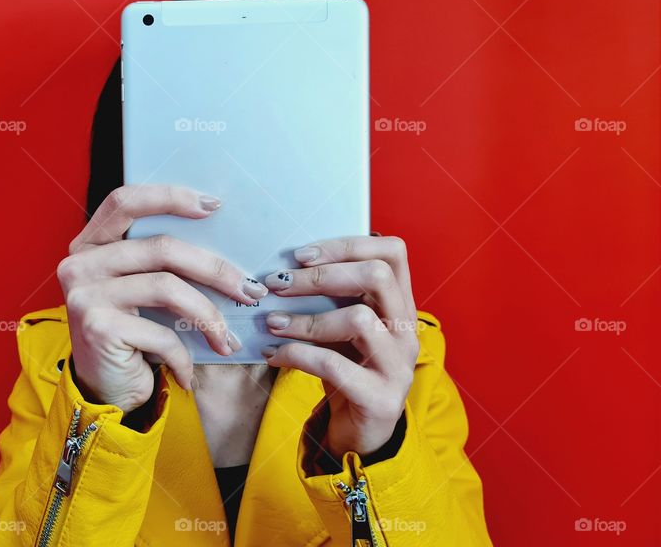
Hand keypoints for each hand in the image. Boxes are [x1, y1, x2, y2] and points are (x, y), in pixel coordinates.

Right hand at [57, 184, 267, 412]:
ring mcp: (85, 295)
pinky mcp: (97, 328)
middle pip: (161, 248)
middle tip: (250, 290)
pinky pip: (162, 332)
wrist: (102, 394)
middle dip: (215, 269)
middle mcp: (79, 264)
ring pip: (167, 287)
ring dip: (209, 315)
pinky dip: (184, 356)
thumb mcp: (141, 291)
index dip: (169, 197)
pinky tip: (189, 373)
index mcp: (89, 245)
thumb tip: (224, 242)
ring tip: (227, 339)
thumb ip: (159, 263)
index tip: (214, 206)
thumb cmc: (132, 337)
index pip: (125, 201)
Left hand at [260, 236, 418, 457]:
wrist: (361, 435)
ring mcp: (399, 365)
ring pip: (358, 319)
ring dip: (305, 319)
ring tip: (273, 323)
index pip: (392, 252)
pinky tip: (274, 354)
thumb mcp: (343, 329)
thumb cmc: (348, 370)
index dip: (347, 245)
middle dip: (320, 276)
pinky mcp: (381, 399)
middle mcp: (407, 331)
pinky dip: (298, 355)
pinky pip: (335, 365)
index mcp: (401, 305)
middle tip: (278, 284)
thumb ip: (331, 299)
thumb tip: (282, 269)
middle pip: (377, 276)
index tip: (301, 255)